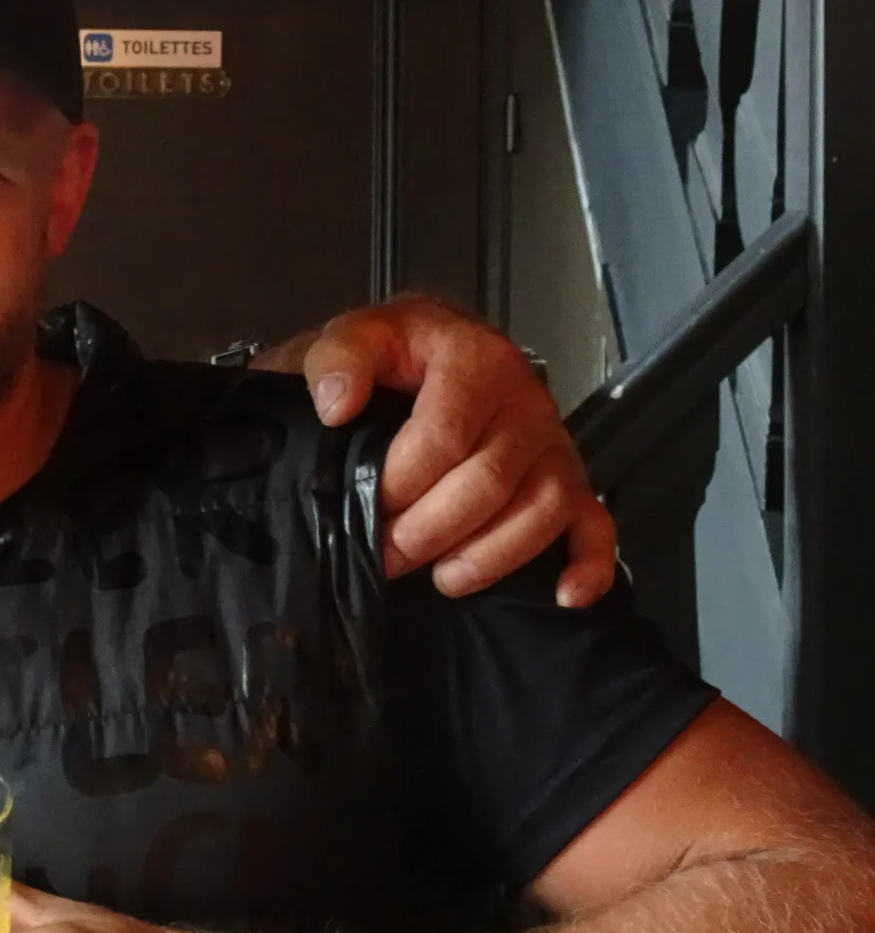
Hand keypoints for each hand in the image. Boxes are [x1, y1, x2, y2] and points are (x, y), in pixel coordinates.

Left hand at [277, 295, 614, 606]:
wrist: (421, 356)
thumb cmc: (388, 357)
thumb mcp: (352, 337)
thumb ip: (338, 358)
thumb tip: (336, 405)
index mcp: (477, 359)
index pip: (445, 436)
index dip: (401, 482)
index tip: (364, 505)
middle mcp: (527, 401)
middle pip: (490, 481)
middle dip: (431, 529)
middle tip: (387, 553)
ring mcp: (554, 444)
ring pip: (542, 510)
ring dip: (490, 555)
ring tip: (442, 577)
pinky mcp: (571, 481)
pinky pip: (596, 527)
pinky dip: (588, 565)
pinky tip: (564, 595)